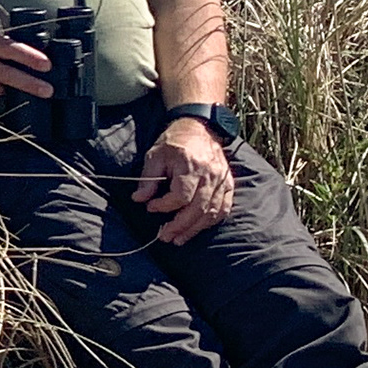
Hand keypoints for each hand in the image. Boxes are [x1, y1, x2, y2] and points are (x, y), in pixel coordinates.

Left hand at [134, 118, 237, 243]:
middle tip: (165, 237)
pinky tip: (197, 229)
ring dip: (195, 229)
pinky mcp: (229, 184)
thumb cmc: (174, 142)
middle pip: (198, 209)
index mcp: (191, 165)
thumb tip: (139, 200)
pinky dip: (211, 221)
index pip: (181, 196)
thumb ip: (148, 179)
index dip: (165, 206)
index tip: (150, 207)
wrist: (199, 129)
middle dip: (180, 226)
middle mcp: (211, 175)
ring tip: (179, 239)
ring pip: (212, 213)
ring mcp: (223, 181)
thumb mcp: (155, 155)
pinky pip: (224, 209)